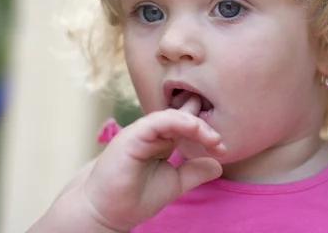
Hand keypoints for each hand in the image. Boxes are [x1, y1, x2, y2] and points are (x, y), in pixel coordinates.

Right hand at [32, 95, 225, 232]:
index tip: (221, 147)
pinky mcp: (132, 135)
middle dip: (204, 122)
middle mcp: (153, 133)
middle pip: (183, 114)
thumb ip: (194, 172)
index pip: (186, 123)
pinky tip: (194, 129)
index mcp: (162, 141)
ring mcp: (142, 132)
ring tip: (212, 140)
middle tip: (219, 141)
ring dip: (196, 125)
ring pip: (173, 116)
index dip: (206, 128)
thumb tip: (219, 164)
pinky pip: (158, 121)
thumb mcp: (174, 183)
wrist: (106, 212)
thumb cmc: (134, 198)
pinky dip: (178, 121)